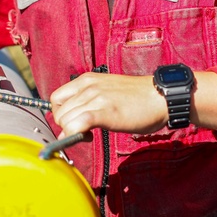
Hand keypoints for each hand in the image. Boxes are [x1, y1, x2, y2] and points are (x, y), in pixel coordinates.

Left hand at [49, 72, 167, 136]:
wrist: (161, 97)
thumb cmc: (137, 98)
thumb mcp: (106, 93)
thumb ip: (86, 107)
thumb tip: (67, 130)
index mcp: (86, 80)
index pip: (55, 99)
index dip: (61, 115)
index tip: (74, 122)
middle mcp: (87, 86)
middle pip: (59, 113)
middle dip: (66, 127)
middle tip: (84, 131)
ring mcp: (96, 98)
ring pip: (65, 120)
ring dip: (73, 132)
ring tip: (91, 133)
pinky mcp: (105, 111)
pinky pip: (78, 124)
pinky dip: (76, 134)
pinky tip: (90, 137)